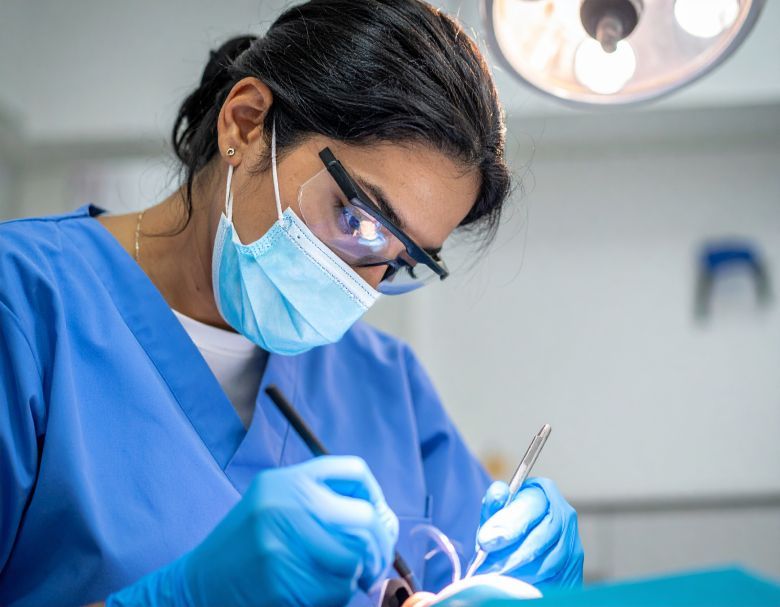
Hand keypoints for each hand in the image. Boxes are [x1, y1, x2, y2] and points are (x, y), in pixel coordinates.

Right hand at [107, 456, 398, 606]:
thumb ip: (321, 502)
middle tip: (377, 563)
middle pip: (363, 517)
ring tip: (341, 579)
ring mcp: (281, 543)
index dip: (375, 495)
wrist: (198, 583)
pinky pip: (335, 591)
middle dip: (380, 545)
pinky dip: (338, 596)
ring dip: (356, 575)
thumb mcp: (276, 504)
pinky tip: (319, 593)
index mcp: (286, 480)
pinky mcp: (280, 581)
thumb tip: (384, 521)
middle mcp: (284, 504)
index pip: (353, 471)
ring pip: (353, 559)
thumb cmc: (247, 544)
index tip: (378, 518)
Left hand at [475, 477, 582, 589]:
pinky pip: (555, 581)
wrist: (521, 542)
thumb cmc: (507, 524)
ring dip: (520, 573)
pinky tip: (513, 586)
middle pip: (541, 538)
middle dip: (511, 555)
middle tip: (487, 567)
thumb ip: (494, 500)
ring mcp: (573, 544)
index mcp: (543, 493)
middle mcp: (564, 515)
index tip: (485, 541)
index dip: (508, 525)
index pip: (530, 506)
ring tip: (495, 577)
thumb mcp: (495, 509)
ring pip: (548, 563)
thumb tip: (499, 494)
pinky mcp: (574, 570)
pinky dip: (532, 585)